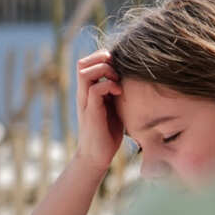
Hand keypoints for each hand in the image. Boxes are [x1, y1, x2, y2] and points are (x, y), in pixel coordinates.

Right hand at [73, 49, 123, 172]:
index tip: (117, 66)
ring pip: (85, 72)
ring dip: (104, 71)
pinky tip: (119, 92)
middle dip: (101, 59)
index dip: (100, 58)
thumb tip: (132, 81)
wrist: (96, 156)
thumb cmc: (107, 134)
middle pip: (82, 63)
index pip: (86, 63)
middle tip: (117, 70)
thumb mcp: (113, 108)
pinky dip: (108, 86)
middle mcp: (83, 94)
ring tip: (117, 80)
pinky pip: (95, 90)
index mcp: (87, 91)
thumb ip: (115, 94)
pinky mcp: (91, 112)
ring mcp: (85, 102)